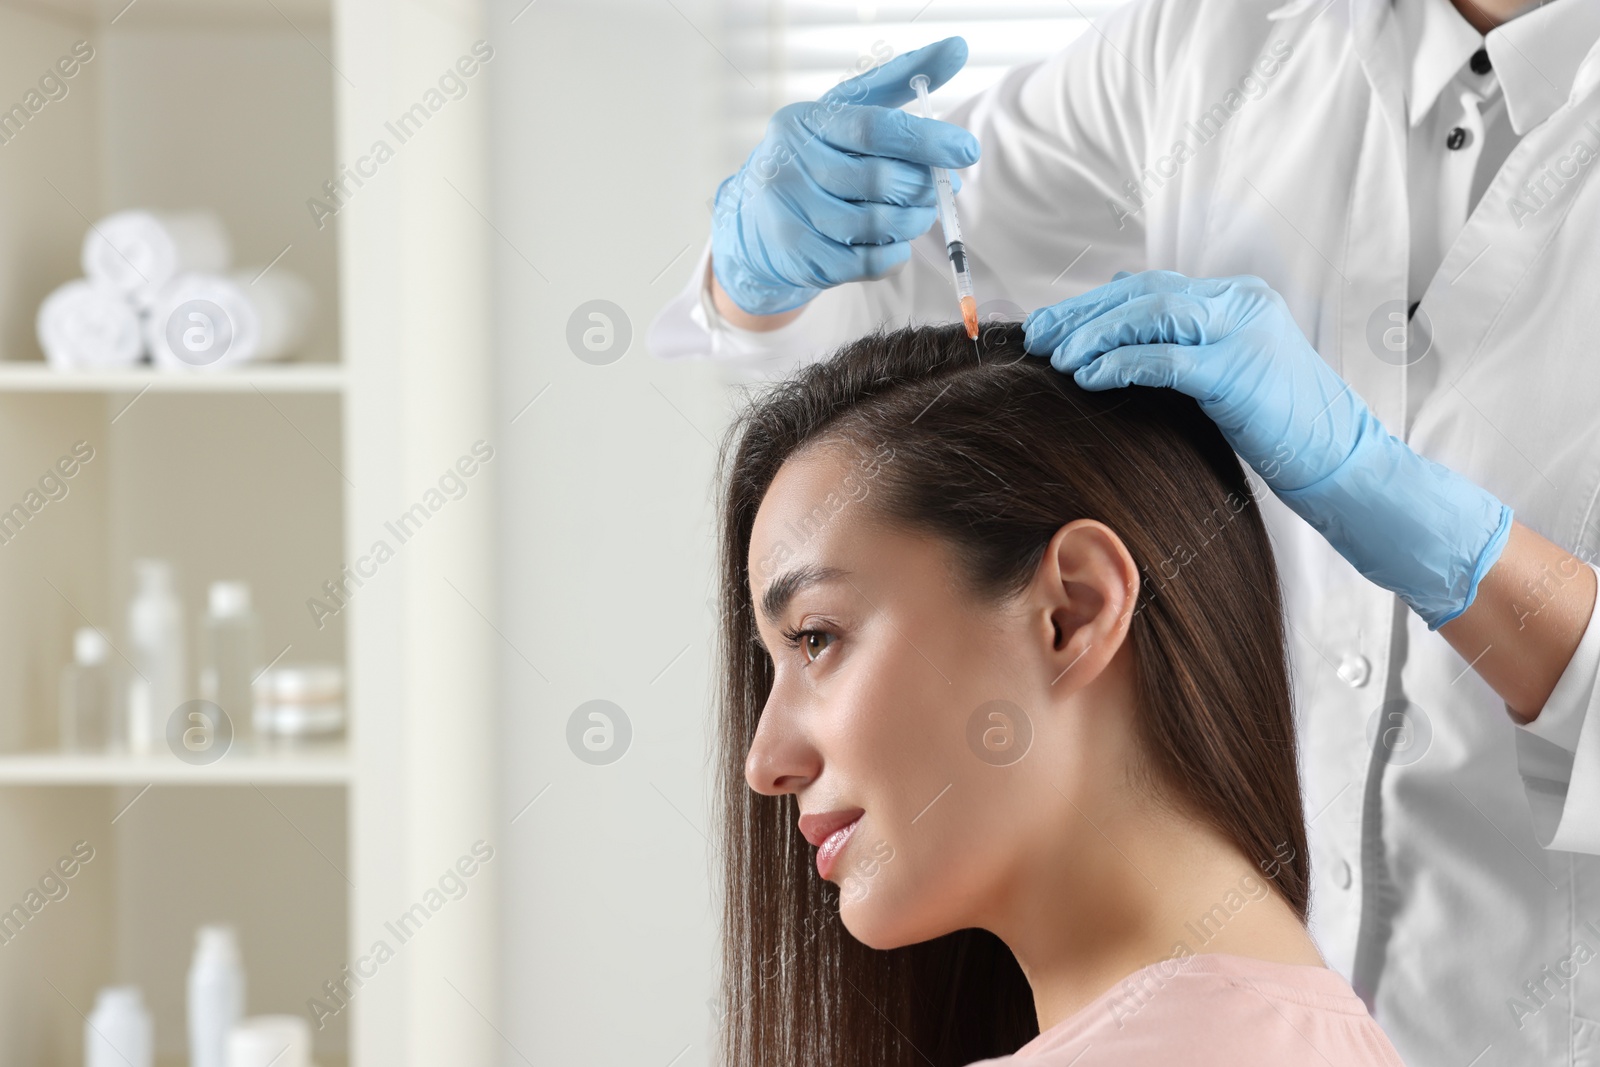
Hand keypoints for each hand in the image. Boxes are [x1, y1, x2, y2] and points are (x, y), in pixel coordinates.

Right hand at [710, 37, 980, 316]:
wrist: (756, 222)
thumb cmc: (818, 156)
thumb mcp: (847, 111)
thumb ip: (900, 79)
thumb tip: (957, 48)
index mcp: (804, 122)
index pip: (873, 128)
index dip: (926, 141)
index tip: (966, 150)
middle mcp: (790, 166)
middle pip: (880, 181)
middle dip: (924, 188)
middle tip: (942, 189)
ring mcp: (792, 215)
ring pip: (877, 225)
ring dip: (913, 222)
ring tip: (920, 214)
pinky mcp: (801, 258)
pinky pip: (868, 262)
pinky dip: (894, 253)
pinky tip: (895, 241)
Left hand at [1022, 270, 1512, 628]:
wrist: (1342, 461)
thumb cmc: (1281, 426)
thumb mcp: (1227, 371)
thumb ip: (1182, 342)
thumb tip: (1119, 318)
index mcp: (1237, 299)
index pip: (1151, 287)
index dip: (1094, 303)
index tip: (1050, 325)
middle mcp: (1241, 305)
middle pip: (1144, 294)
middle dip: (1083, 314)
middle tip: (1037, 336)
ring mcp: (1243, 334)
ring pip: (1152, 316)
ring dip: (1096, 335)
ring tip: (1056, 357)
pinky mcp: (1238, 372)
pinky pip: (1166, 359)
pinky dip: (1122, 364)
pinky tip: (1088, 377)